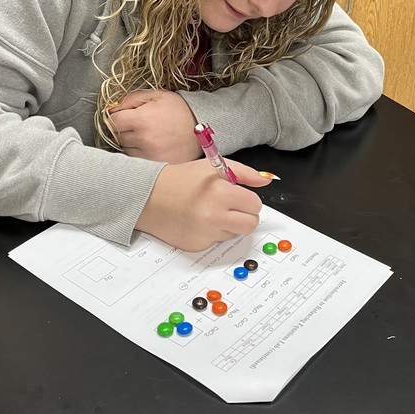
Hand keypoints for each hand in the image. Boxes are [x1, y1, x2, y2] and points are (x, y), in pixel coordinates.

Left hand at [109, 90, 200, 162]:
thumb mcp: (157, 96)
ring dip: (131, 143)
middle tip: (137, 124)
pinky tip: (151, 145)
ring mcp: (149, 155)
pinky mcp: (156, 164)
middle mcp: (143, 139)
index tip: (121, 116)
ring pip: (126, 150)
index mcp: (141, 120)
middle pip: (118, 136)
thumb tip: (113, 108)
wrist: (203, 127)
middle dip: (124, 129)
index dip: (116, 117)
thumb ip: (132, 99)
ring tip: (146, 134)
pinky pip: (138, 160)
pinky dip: (140, 153)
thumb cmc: (180, 110)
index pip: (112, 122)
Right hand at [135, 160, 272, 250]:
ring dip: (227, 225)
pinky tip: (198, 221)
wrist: (148, 196)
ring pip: (234, 234)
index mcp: (220, 192)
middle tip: (231, 207)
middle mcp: (213, 215)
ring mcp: (205, 233)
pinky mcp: (197, 245)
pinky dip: (212, 233)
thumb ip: (244, 173)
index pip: (255, 205)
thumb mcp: (213, 167)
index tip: (238, 196)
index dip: (248, 200)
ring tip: (208, 211)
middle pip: (250, 225)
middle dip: (245, 216)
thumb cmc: (180, 179)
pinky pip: (216, 242)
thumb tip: (266, 180)